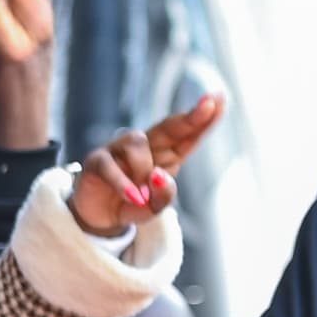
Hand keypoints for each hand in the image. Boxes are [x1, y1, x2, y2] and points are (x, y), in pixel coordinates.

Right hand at [62, 91, 226, 241]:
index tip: (219, 99)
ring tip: (142, 198)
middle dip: (191, 116)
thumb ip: (164, 195)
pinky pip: (111, 166)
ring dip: (143, 171)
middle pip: (169, 127)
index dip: (204, 119)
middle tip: (210, 103)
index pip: (188, 135)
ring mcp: (119, 150)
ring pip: (138, 144)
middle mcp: (145, 146)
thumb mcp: (154, 208)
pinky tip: (133, 197)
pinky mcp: (97, 161)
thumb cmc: (131, 205)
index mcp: (166, 155)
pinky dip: (123, 183)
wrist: (98, 217)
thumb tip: (158, 175)